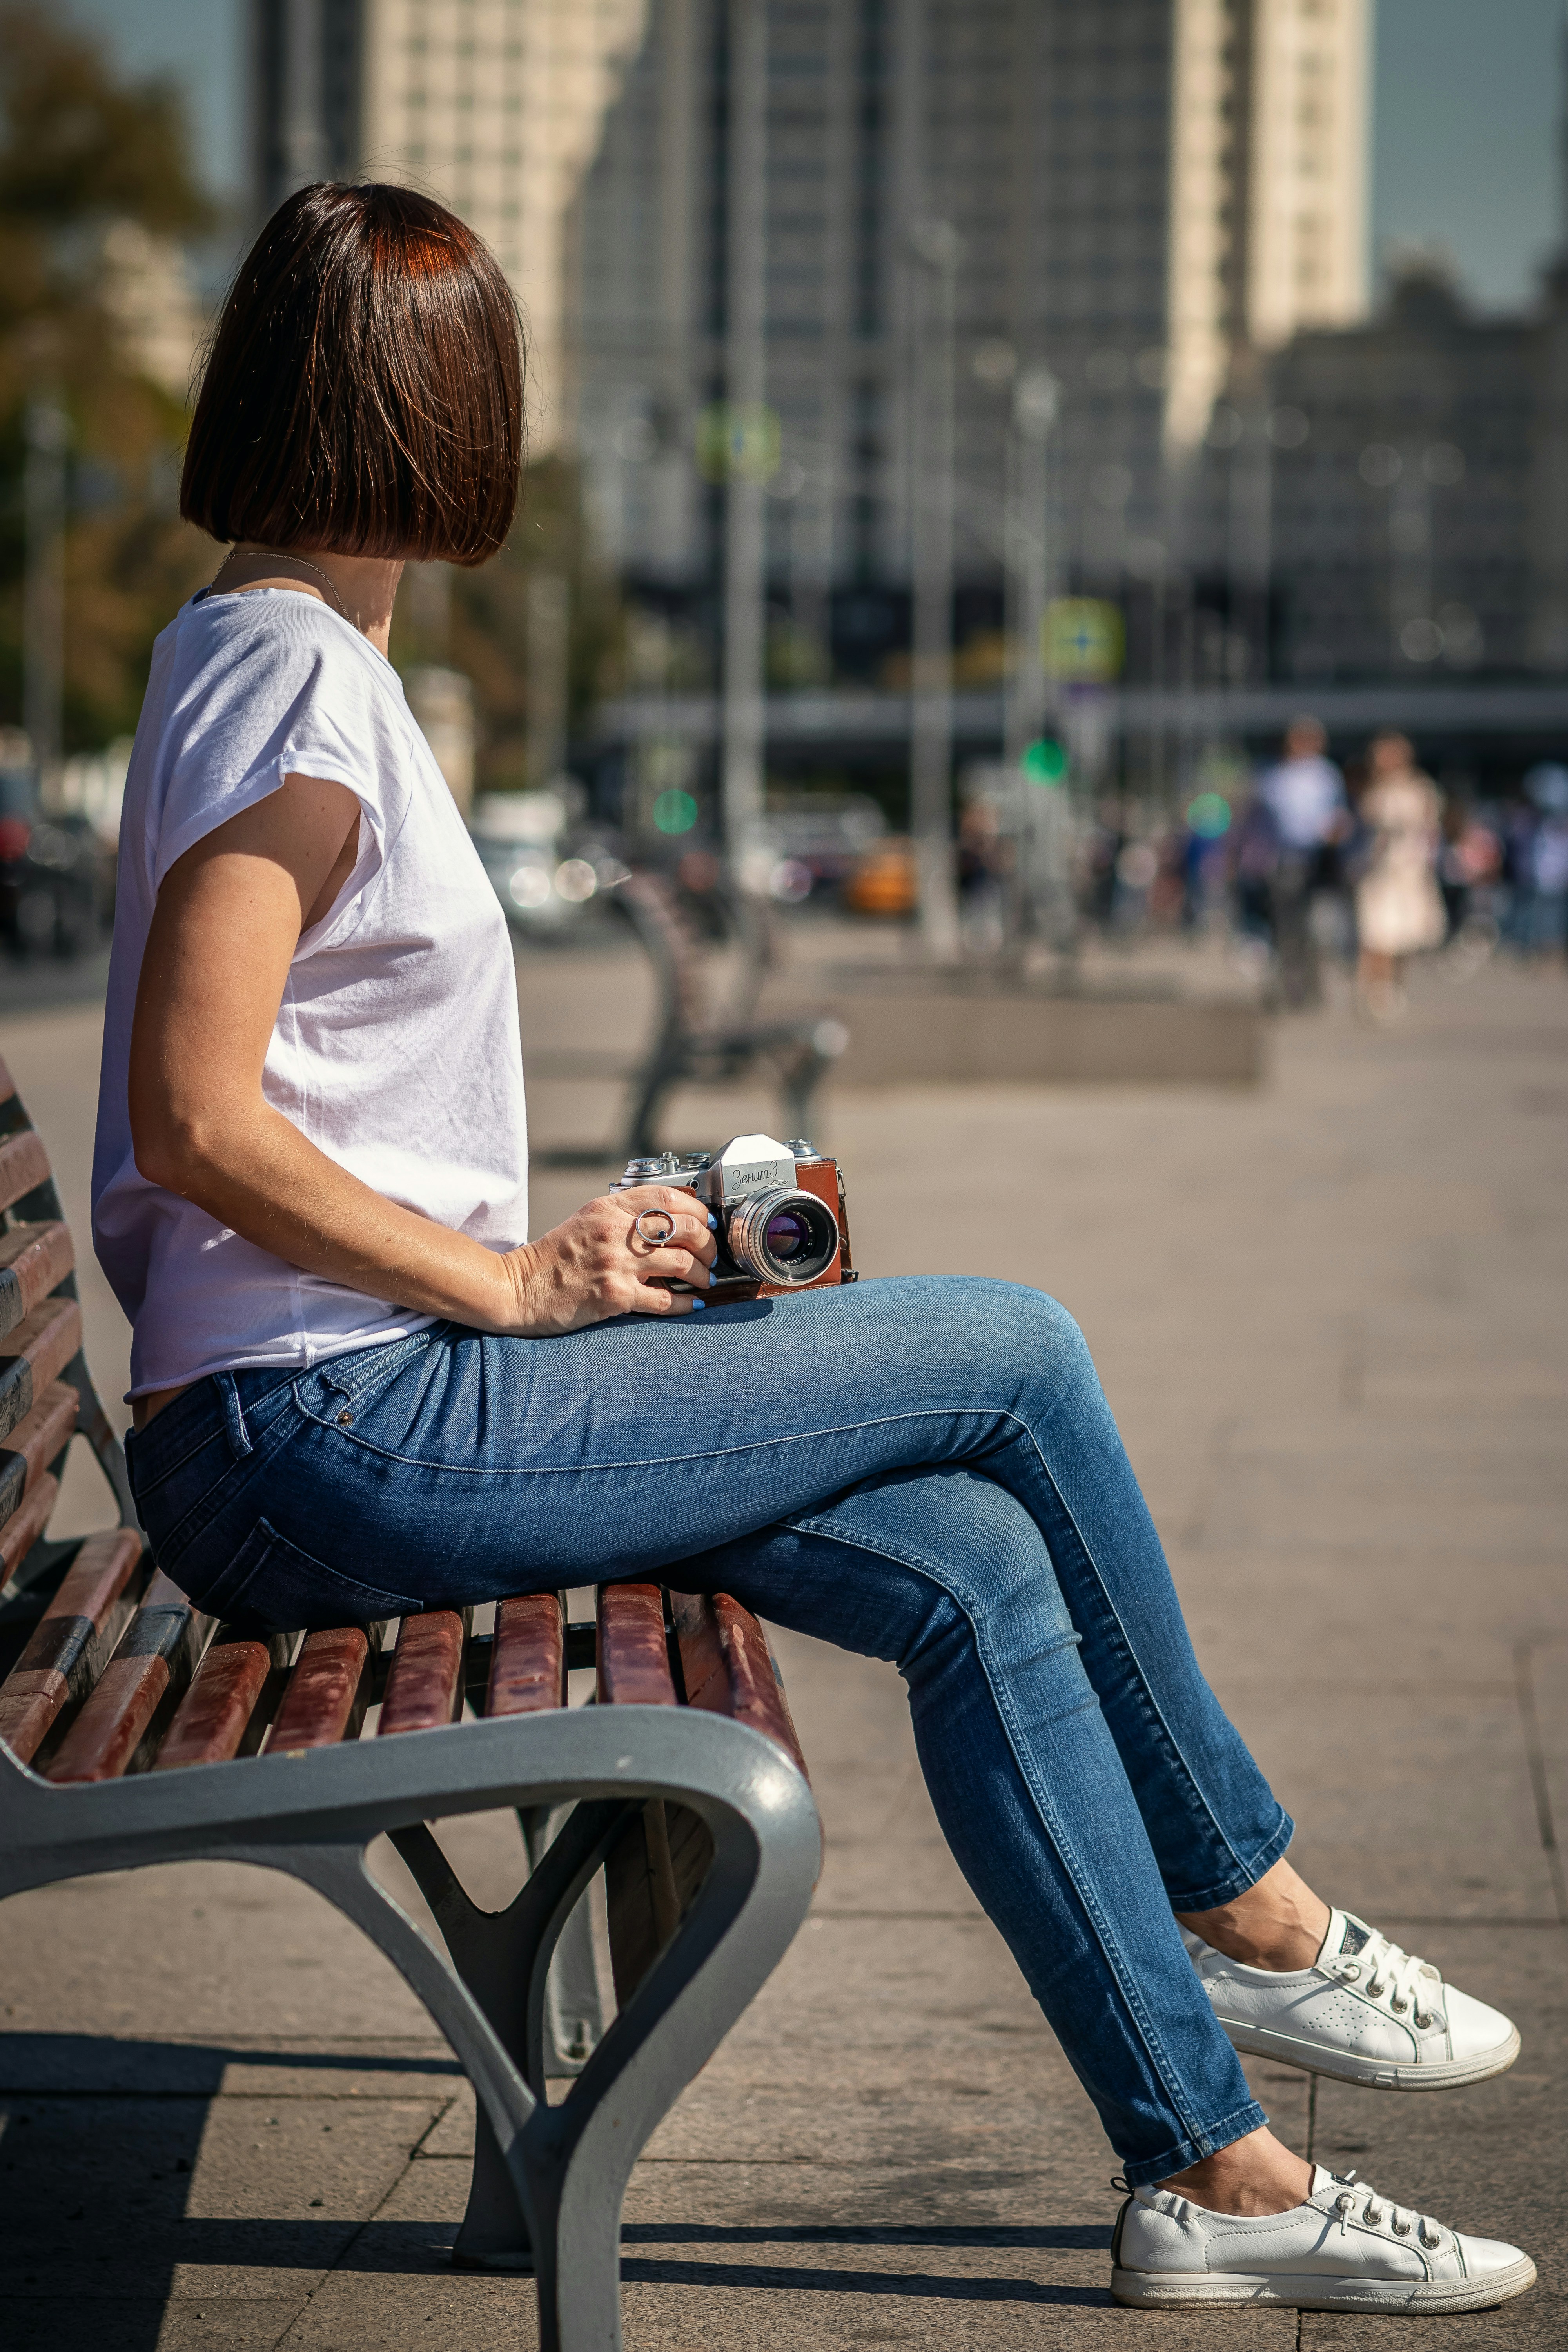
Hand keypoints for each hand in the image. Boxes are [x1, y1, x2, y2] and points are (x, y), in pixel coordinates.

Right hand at [495, 1187, 718, 1335]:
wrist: (518, 1288)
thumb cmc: (552, 1258)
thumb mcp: (586, 1221)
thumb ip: (621, 1215)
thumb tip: (666, 1219)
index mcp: (608, 1208)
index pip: (669, 1195)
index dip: (698, 1208)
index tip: (707, 1221)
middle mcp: (615, 1231)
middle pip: (684, 1228)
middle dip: (707, 1243)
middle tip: (710, 1255)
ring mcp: (617, 1264)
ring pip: (682, 1263)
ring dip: (702, 1274)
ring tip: (705, 1280)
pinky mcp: (615, 1296)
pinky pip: (665, 1300)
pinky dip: (685, 1303)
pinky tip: (691, 1304)